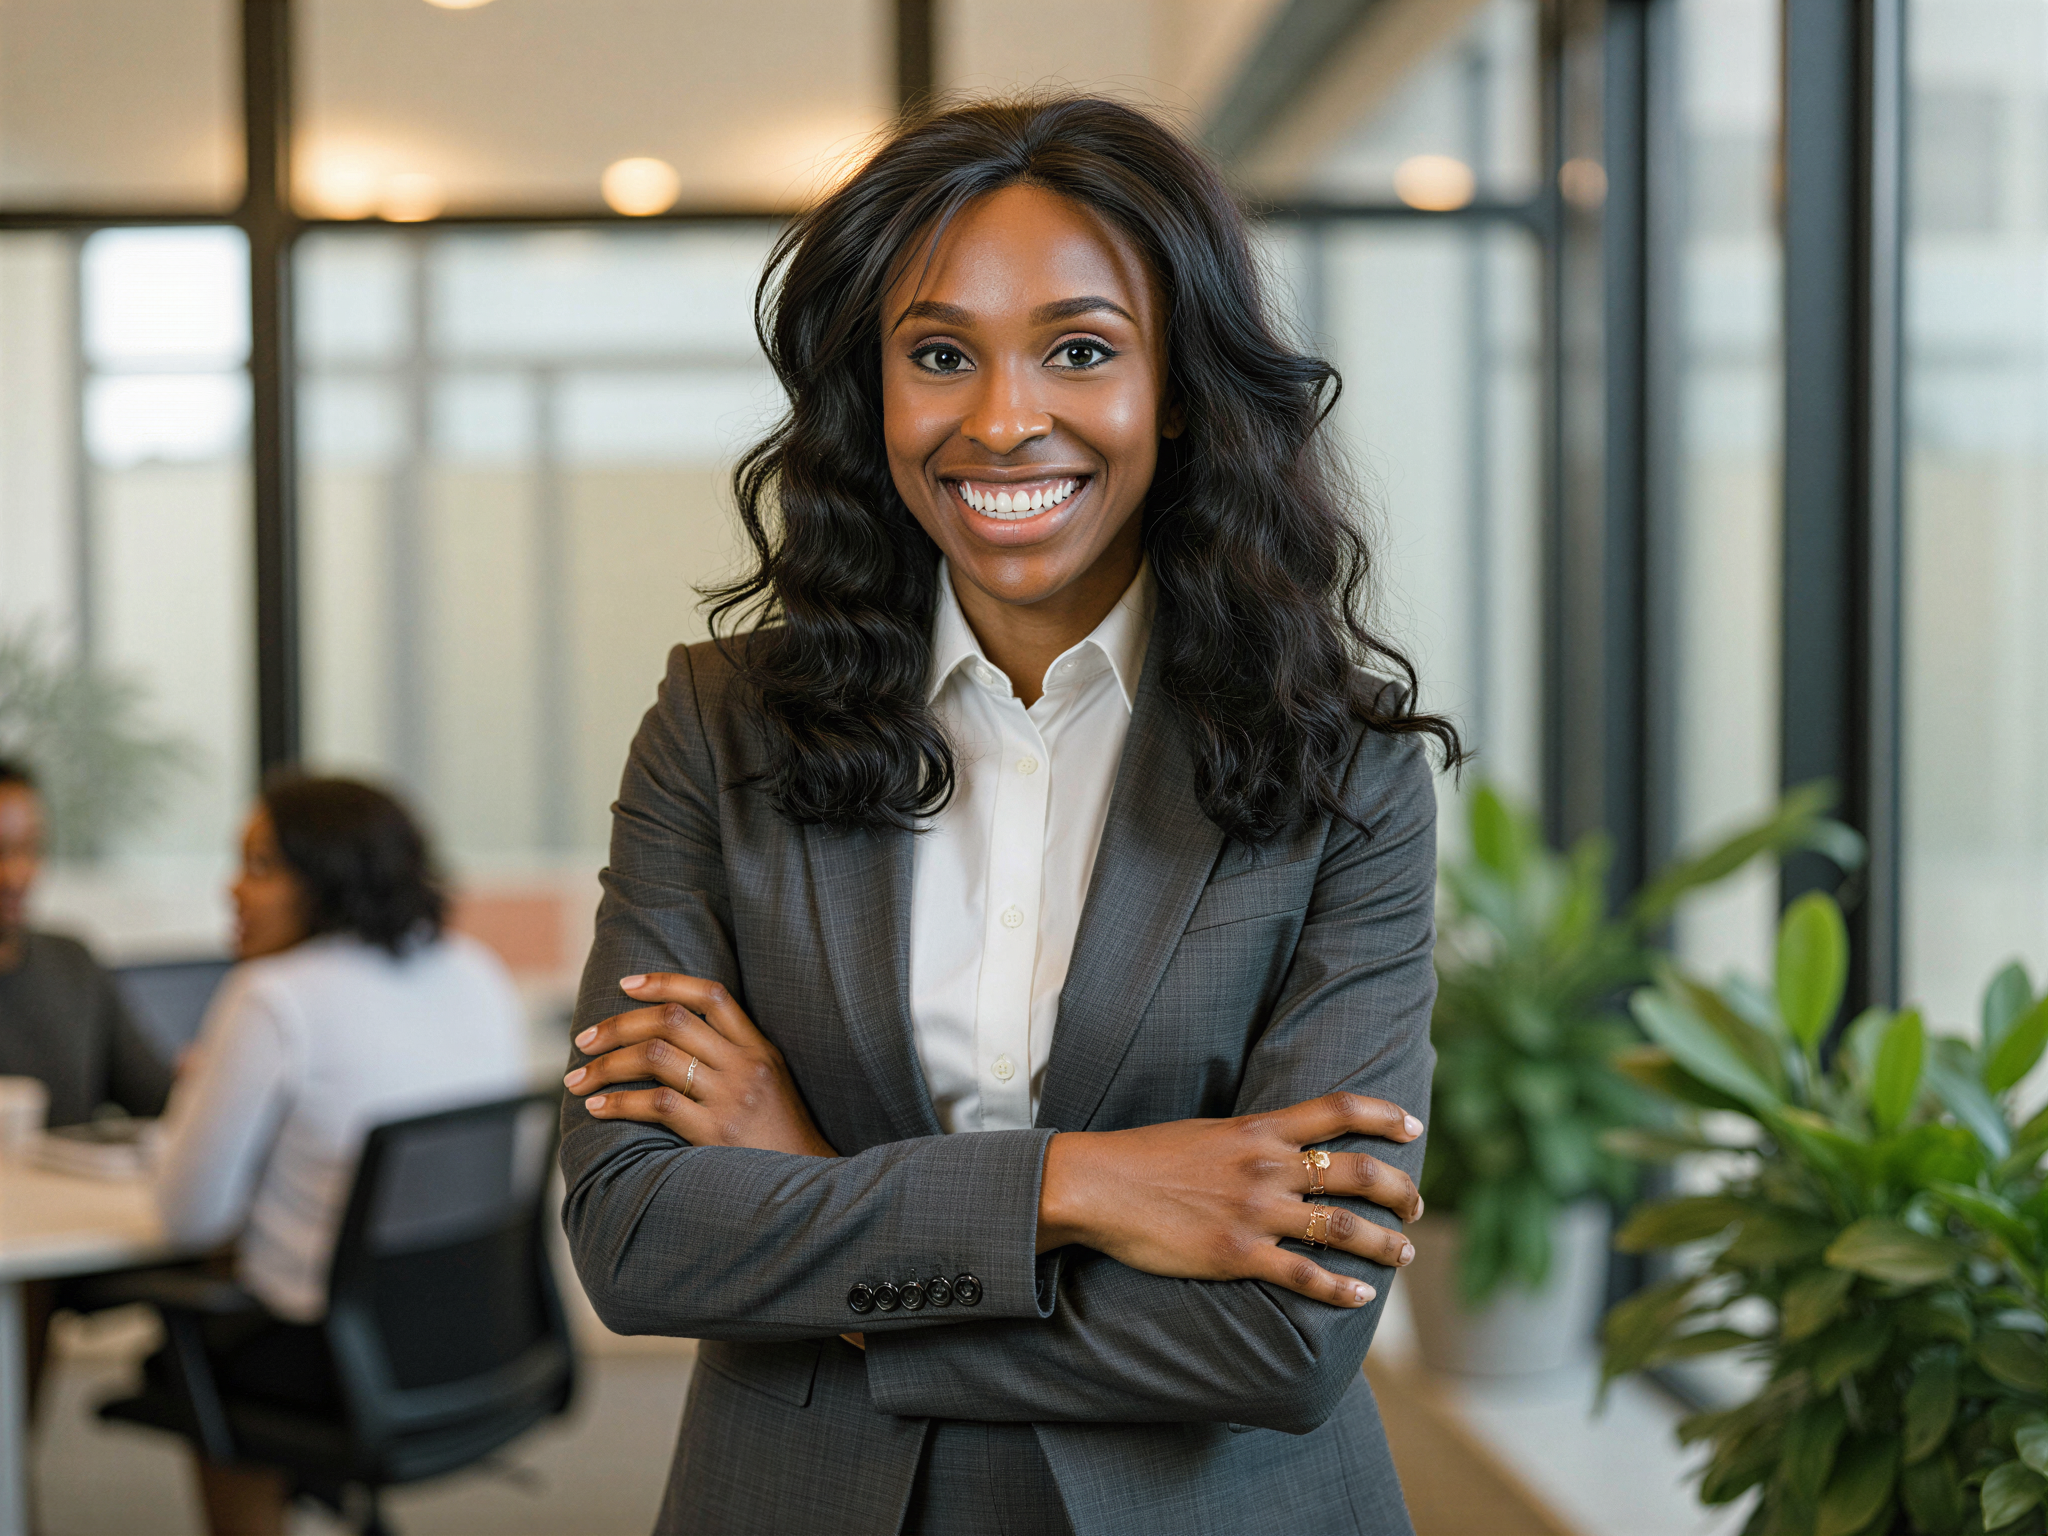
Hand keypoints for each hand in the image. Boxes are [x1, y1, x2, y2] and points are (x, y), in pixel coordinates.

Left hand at [565, 974, 838, 1157]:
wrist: (806, 1182)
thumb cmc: (777, 1136)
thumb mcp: (768, 1083)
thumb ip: (731, 1057)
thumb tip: (668, 1038)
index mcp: (759, 1047)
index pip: (711, 994)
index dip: (664, 983)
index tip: (627, 985)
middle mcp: (745, 1065)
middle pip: (671, 1020)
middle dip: (617, 1026)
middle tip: (583, 1041)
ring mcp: (731, 1097)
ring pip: (656, 1056)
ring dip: (607, 1065)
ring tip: (579, 1079)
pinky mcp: (716, 1132)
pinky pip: (657, 1104)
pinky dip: (619, 1102)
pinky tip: (598, 1107)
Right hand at [1036, 1092, 1423, 1307]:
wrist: (1098, 1185)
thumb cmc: (1143, 1157)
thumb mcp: (1205, 1131)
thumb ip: (1248, 1139)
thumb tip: (1278, 1146)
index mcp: (1258, 1129)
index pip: (1338, 1111)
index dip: (1385, 1116)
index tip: (1414, 1129)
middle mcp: (1267, 1166)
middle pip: (1358, 1171)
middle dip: (1400, 1190)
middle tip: (1417, 1206)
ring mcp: (1255, 1211)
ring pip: (1343, 1227)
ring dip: (1385, 1242)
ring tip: (1405, 1253)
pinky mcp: (1238, 1254)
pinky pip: (1305, 1276)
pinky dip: (1341, 1289)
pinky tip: (1362, 1297)